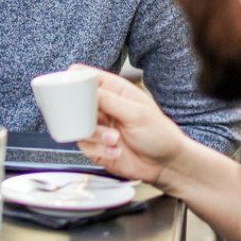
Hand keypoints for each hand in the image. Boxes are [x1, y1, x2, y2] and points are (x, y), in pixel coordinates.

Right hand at [71, 65, 190, 188]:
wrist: (165, 165)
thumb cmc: (160, 135)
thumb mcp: (137, 114)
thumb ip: (109, 100)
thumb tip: (84, 90)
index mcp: (114, 90)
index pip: (85, 76)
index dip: (75, 80)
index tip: (75, 92)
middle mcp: (102, 106)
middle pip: (74, 102)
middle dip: (82, 114)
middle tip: (97, 121)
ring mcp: (97, 126)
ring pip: (76, 125)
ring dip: (95, 135)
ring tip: (114, 139)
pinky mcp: (94, 145)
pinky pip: (84, 145)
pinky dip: (99, 150)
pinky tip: (115, 151)